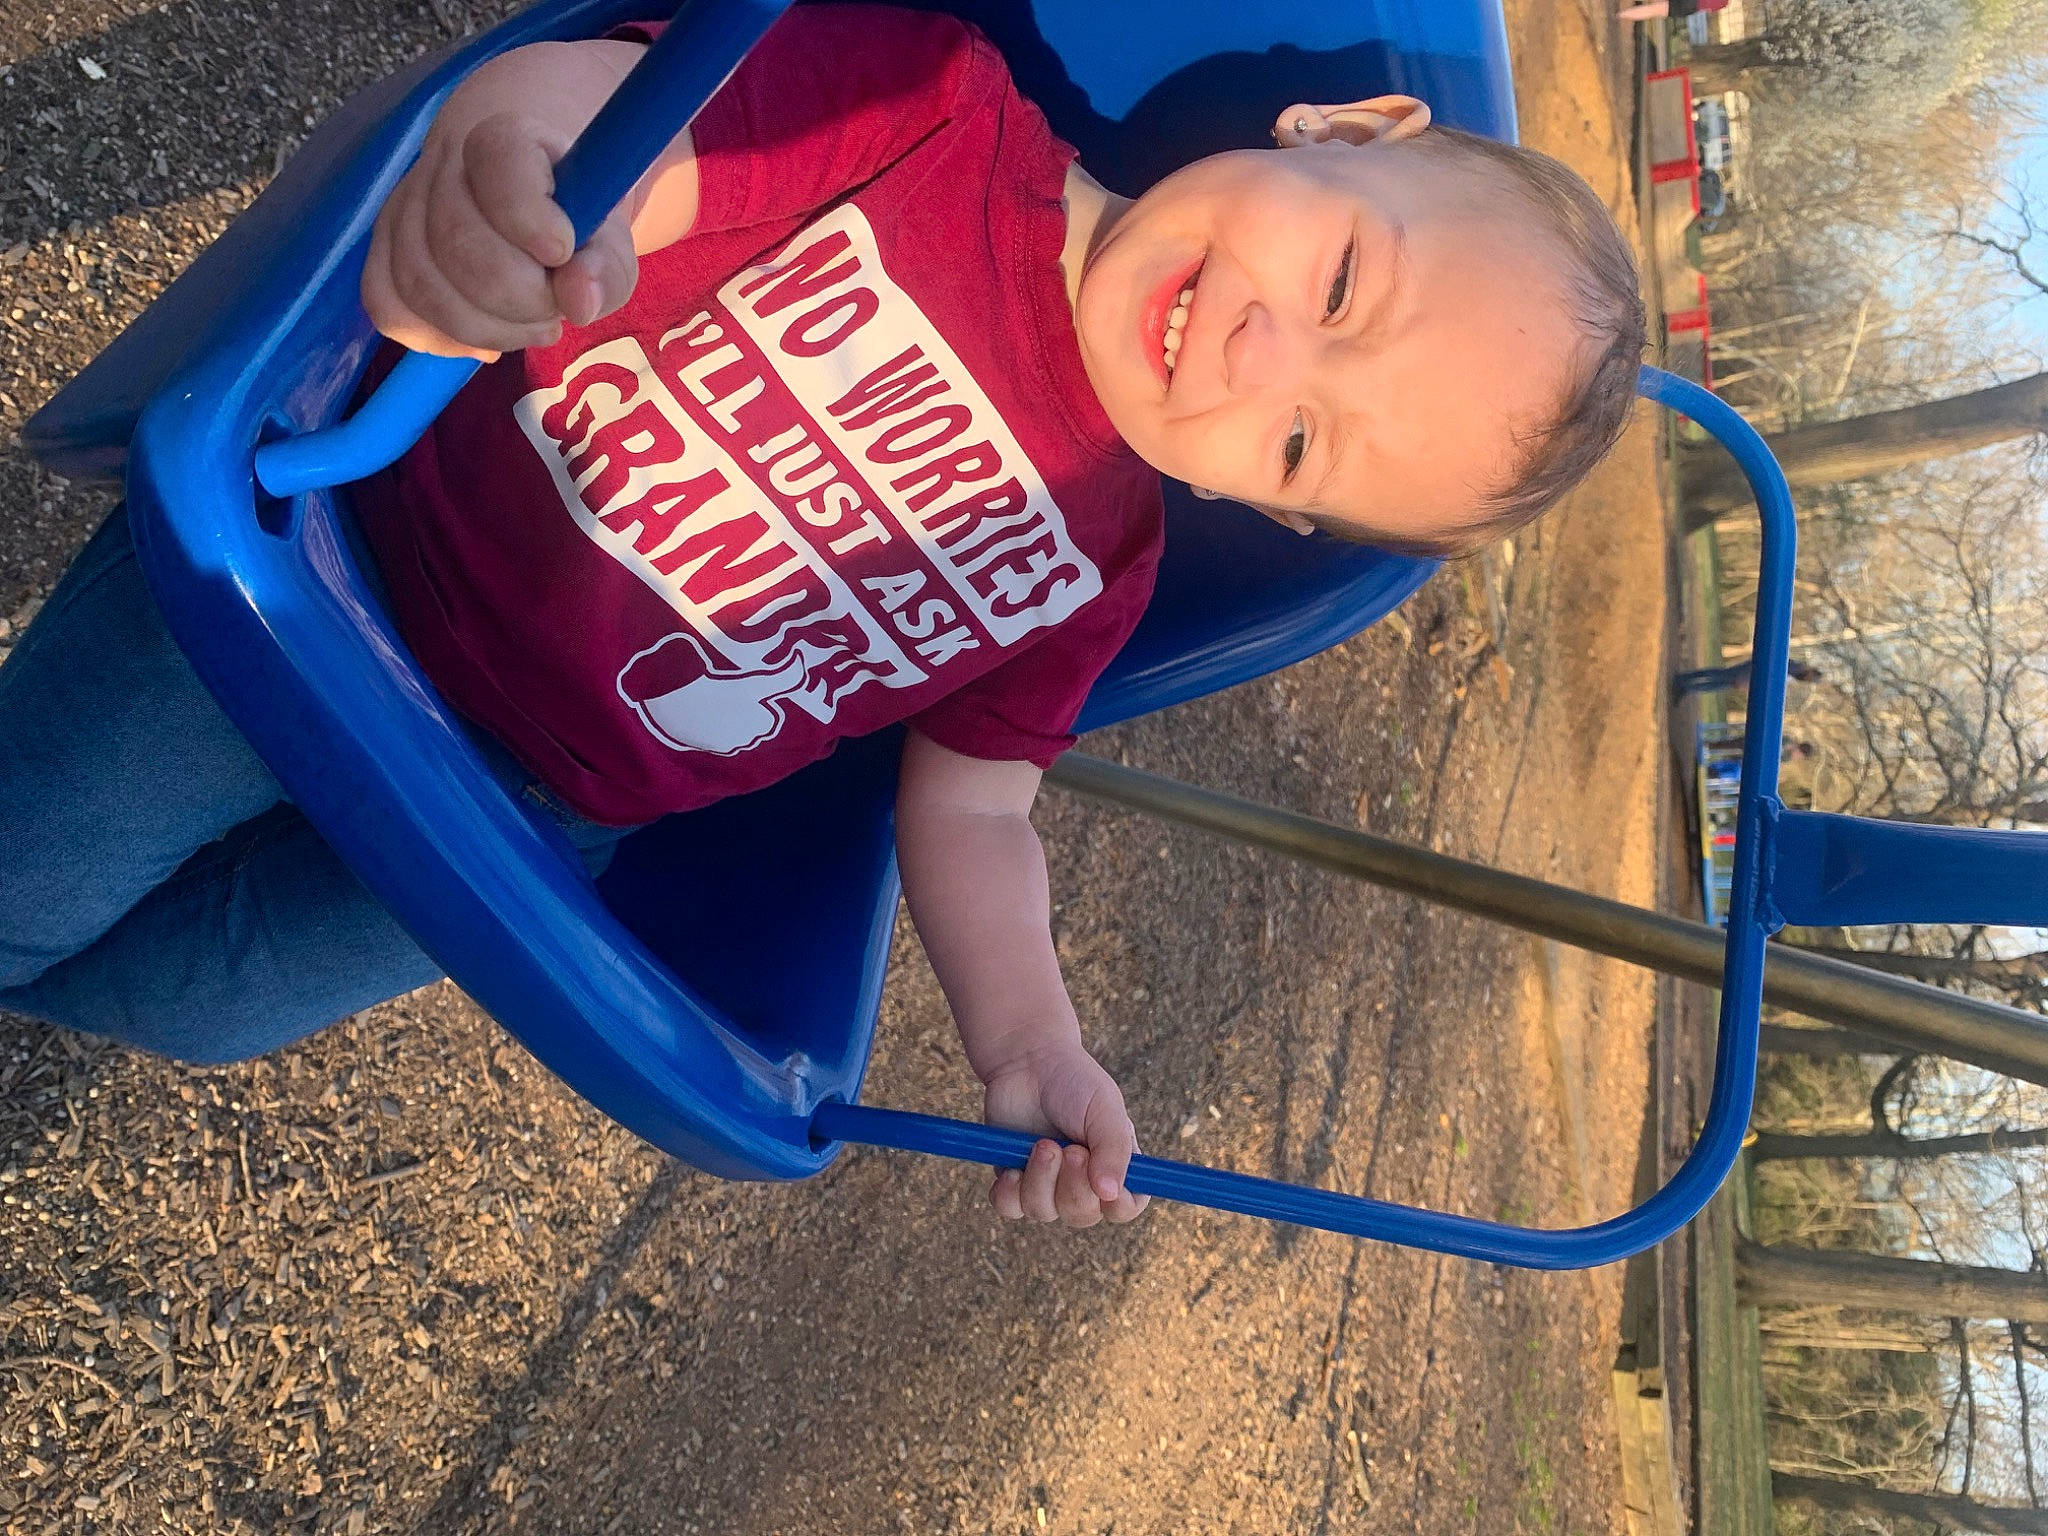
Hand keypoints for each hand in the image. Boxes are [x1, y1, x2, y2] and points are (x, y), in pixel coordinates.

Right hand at [361, 111, 638, 360]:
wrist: (533, 199)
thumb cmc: (574, 222)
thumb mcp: (609, 240)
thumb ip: (607, 267)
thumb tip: (579, 303)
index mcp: (505, 142)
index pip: (499, 166)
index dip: (531, 220)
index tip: (563, 250)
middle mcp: (443, 168)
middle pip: (456, 243)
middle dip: (519, 298)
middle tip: (554, 308)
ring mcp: (405, 209)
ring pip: (420, 284)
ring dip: (485, 329)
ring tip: (529, 327)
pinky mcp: (386, 253)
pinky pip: (389, 306)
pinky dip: (438, 338)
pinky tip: (483, 342)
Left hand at [983, 1044, 1148, 1228]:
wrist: (1027, 1060)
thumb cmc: (1074, 1080)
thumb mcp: (1104, 1108)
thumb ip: (1114, 1149)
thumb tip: (1110, 1193)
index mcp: (1113, 1165)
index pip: (1125, 1207)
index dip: (1118, 1205)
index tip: (1106, 1186)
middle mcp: (1080, 1180)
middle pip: (1082, 1215)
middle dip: (1074, 1187)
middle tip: (1069, 1149)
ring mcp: (1045, 1182)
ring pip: (1043, 1211)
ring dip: (1041, 1181)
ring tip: (1041, 1144)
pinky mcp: (1012, 1178)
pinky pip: (1009, 1207)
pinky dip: (1009, 1192)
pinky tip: (1012, 1166)